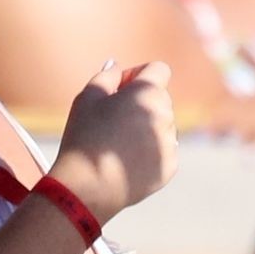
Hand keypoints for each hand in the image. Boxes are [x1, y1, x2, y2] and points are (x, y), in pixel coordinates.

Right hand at [52, 58, 177, 222]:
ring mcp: (170, 144)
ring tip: (117, 143)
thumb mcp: (87, 97)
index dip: (138, 74)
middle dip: (141, 102)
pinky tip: (125, 161)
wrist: (87, 187)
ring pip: (162, 125)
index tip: (120, 89)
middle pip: (160, 98)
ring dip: (145, 127)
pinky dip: (148, 152)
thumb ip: (107, 75)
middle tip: (112, 119)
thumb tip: (117, 66)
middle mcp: (166, 116)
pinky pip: (163, 150)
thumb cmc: (84, 137)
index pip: (158, 69)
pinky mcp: (169, 167)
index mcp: (148, 94)